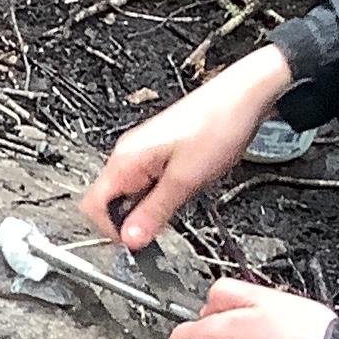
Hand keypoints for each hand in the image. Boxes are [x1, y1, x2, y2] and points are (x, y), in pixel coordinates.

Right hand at [80, 43, 293, 250]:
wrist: (245, 96)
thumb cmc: (218, 126)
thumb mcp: (185, 181)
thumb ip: (154, 213)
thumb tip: (130, 240)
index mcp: (125, 159)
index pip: (93, 206)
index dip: (112, 231)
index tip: (137, 243)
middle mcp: (128, 154)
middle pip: (111, 201)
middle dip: (133, 220)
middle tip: (163, 226)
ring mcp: (143, 151)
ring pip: (131, 193)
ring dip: (150, 207)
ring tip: (179, 201)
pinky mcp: (159, 151)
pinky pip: (147, 182)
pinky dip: (161, 194)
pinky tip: (184, 189)